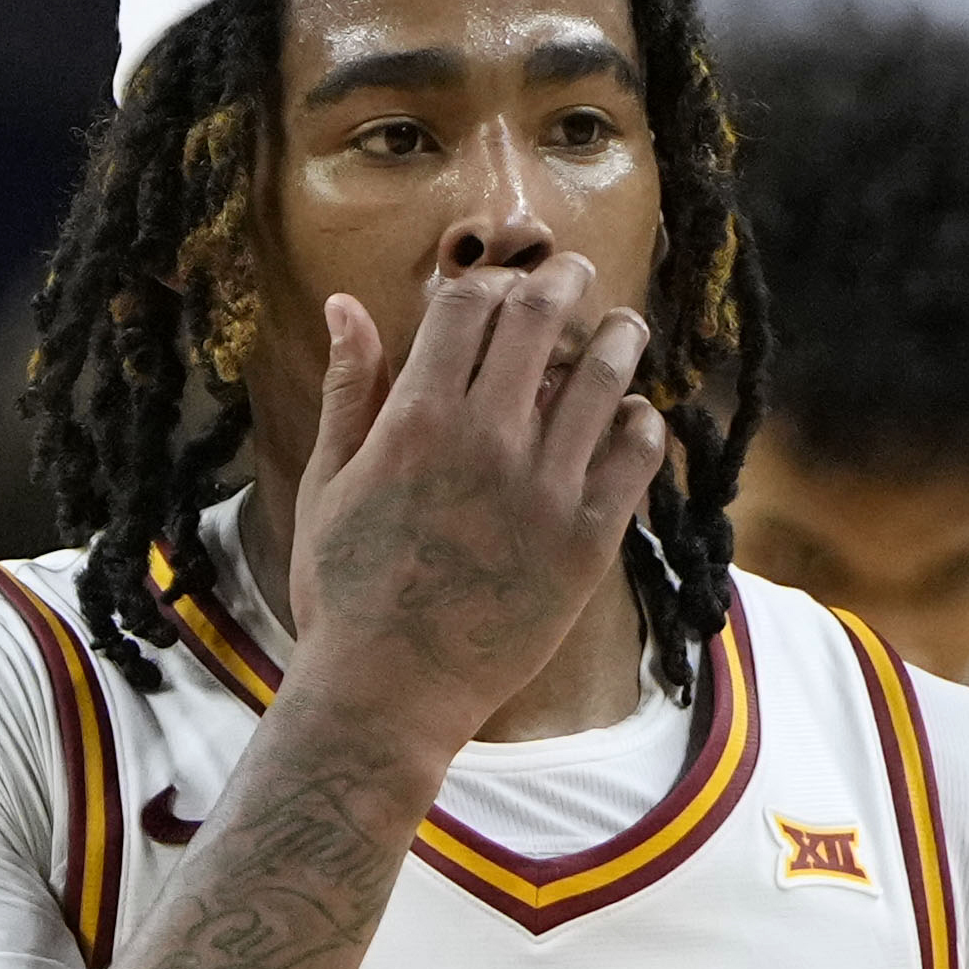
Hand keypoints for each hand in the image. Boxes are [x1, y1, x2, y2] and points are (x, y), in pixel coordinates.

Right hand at [285, 254, 667, 760]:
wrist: (387, 693)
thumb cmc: (342, 592)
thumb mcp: (327, 485)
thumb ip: (348, 391)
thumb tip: (347, 305)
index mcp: (416, 420)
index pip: (470, 305)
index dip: (489, 282)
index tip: (500, 285)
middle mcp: (487, 441)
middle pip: (542, 317)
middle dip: (562, 280)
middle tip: (574, 274)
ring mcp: (545, 489)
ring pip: (605, 373)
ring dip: (618, 335)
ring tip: (620, 329)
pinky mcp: (588, 539)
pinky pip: (638, 453)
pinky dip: (641, 419)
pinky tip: (631, 415)